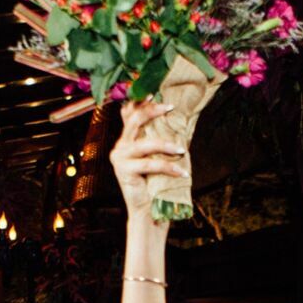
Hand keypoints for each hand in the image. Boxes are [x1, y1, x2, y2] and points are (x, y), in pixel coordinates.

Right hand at [109, 98, 187, 216]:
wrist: (147, 210)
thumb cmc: (156, 183)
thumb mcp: (157, 156)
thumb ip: (159, 139)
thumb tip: (178, 119)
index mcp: (126, 140)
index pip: (129, 113)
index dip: (139, 101)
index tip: (154, 91)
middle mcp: (120, 146)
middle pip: (134, 119)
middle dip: (153, 110)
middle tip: (171, 108)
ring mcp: (120, 157)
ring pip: (145, 143)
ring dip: (166, 145)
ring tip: (182, 150)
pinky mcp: (124, 171)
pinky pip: (150, 164)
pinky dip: (168, 167)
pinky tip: (182, 172)